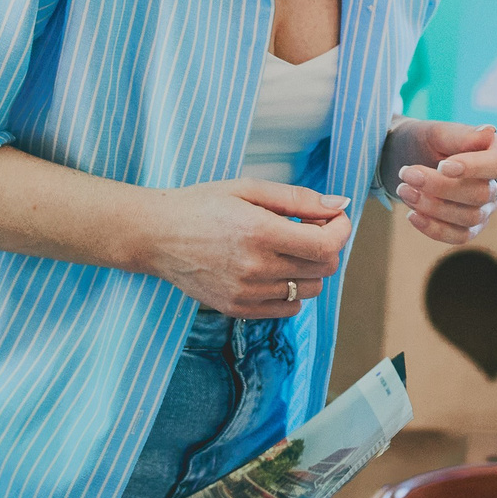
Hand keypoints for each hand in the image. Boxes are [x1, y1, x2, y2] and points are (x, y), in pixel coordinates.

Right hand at [137, 183, 353, 317]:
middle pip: (323, 269)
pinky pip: (287, 309)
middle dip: (326, 246)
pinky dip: (290, 290)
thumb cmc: (201, 205)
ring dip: (309, 269)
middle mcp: (256, 268)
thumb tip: (339, 204)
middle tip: (307, 228)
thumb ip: (298, 199)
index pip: (326, 246)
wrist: (155, 235)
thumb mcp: (248, 188)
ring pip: (309, 290)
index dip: (341, 230)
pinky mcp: (238, 309)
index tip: (335, 218)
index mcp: (260, 232)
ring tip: (286, 248)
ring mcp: (246, 293)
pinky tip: (272, 269)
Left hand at [387, 121, 496, 244]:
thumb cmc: (422, 141)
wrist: (402, 161)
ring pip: (470, 217)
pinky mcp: (470, 228)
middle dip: (441, 187)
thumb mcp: (435, 133)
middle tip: (407, 174)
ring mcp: (486, 208)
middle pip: (481, 193)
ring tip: (404, 190)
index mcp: (496, 152)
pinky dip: (434, 229)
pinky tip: (412, 215)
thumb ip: (461, 135)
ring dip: (433, 207)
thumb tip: (489, 131)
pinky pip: (459, 237)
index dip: (474, 167)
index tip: (442, 166)